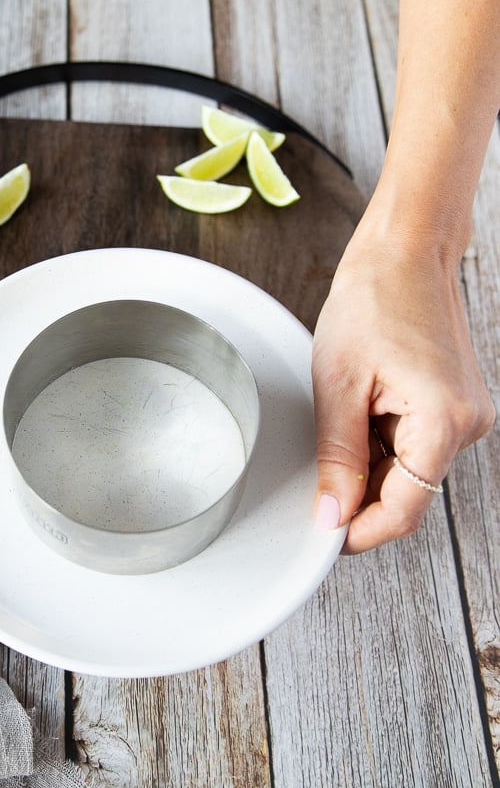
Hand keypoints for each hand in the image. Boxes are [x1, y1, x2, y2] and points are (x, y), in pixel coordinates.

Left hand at [312, 215, 494, 553]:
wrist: (404, 253)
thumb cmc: (373, 301)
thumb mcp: (338, 386)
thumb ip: (338, 458)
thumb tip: (332, 516)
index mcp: (444, 421)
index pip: (403, 510)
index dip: (359, 531)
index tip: (324, 535)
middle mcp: (469, 424)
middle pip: (408, 494)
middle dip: (360, 496)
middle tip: (319, 474)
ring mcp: (466, 415)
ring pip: (410, 472)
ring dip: (370, 466)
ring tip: (342, 417)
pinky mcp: (456, 405)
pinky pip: (416, 446)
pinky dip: (382, 444)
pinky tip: (361, 411)